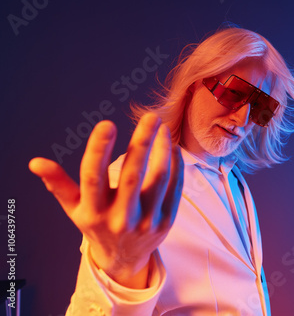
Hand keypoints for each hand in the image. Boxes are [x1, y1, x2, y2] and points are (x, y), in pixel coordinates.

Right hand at [29, 113, 183, 287]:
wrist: (124, 258)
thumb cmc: (97, 224)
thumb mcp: (75, 208)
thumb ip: (58, 184)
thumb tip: (36, 162)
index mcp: (93, 212)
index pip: (93, 177)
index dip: (98, 149)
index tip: (107, 124)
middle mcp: (120, 218)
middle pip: (132, 175)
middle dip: (142, 142)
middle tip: (150, 117)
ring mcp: (146, 221)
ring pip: (158, 179)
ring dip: (163, 150)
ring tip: (163, 128)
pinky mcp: (166, 221)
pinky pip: (174, 188)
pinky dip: (176, 166)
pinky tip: (173, 148)